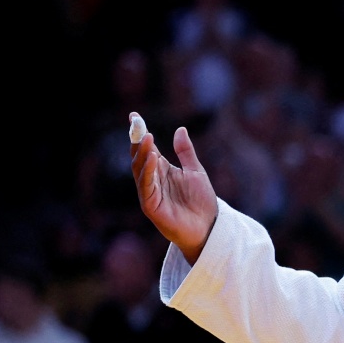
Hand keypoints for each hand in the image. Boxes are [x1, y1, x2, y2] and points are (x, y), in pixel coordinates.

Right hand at [130, 114, 218, 263]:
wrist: (209, 227)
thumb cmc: (202, 202)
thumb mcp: (196, 171)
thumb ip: (186, 152)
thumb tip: (180, 129)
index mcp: (161, 171)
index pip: (147, 148)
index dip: (140, 133)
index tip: (134, 115)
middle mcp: (152, 181)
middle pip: (140, 157)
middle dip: (137, 140)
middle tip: (136, 123)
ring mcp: (150, 193)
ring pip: (140, 170)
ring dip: (142, 153)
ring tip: (146, 136)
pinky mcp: (151, 206)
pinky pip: (146, 186)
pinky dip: (148, 170)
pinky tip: (152, 156)